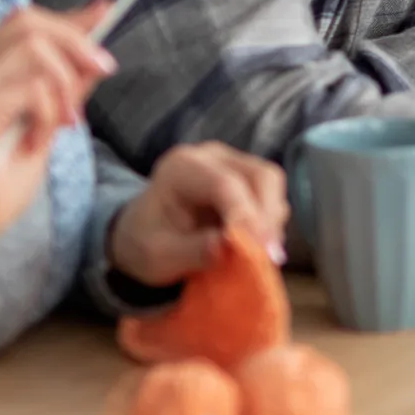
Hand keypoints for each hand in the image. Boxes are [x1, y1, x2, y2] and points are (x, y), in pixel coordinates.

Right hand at [0, 3, 115, 257]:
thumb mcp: (44, 127)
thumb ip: (65, 89)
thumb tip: (96, 55)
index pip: (22, 23)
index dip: (68, 17)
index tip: (106, 11)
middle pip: (28, 23)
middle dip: (75, 42)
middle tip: (102, 71)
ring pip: (33, 49)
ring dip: (63, 86)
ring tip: (63, 124)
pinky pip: (29, 87)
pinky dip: (48, 113)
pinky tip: (38, 143)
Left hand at [108, 142, 290, 285]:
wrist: (142, 235)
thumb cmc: (145, 244)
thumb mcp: (157, 257)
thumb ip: (192, 252)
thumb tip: (228, 248)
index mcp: (182, 167)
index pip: (225, 184)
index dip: (245, 216)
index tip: (256, 251)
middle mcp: (213, 157)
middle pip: (260, 175)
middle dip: (268, 216)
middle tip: (270, 255)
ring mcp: (234, 164)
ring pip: (272, 184)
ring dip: (272, 220)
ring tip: (262, 254)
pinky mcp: (247, 180)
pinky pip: (271, 196)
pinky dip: (271, 222)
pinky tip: (258, 245)